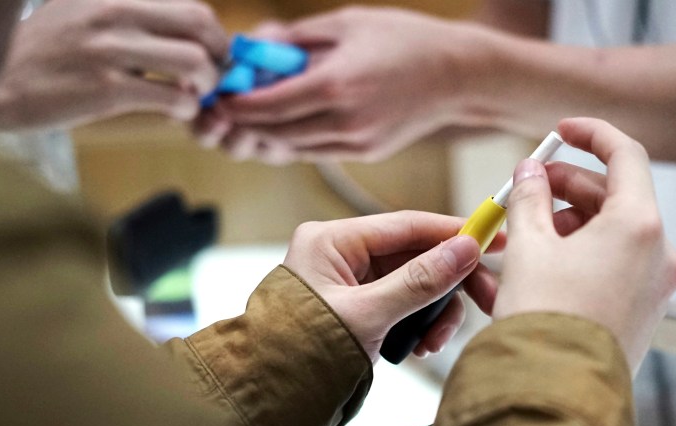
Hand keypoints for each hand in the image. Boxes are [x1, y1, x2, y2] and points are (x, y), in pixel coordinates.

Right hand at [0, 0, 227, 130]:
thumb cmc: (48, 53)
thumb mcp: (85, 14)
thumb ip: (130, 16)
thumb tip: (181, 29)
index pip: (192, 8)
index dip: (215, 37)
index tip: (214, 56)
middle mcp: (115, 14)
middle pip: (201, 26)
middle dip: (220, 59)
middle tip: (213, 79)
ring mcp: (110, 51)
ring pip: (194, 63)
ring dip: (205, 86)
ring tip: (191, 97)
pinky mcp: (105, 90)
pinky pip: (171, 98)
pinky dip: (183, 109)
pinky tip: (171, 112)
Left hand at [197, 7, 494, 162]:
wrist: (459, 76)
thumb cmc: (405, 39)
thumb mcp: (347, 23)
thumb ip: (297, 38)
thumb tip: (254, 47)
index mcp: (337, 84)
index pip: (266, 106)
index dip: (234, 104)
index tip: (217, 95)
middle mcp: (343, 121)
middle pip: (272, 134)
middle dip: (240, 123)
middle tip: (222, 109)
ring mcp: (354, 143)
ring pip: (289, 148)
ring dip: (263, 135)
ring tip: (248, 115)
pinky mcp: (363, 153)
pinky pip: (313, 151)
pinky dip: (291, 139)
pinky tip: (283, 122)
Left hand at [282, 210, 504, 361]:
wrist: (272, 396)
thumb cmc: (300, 351)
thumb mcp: (367, 315)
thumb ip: (419, 282)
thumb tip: (464, 250)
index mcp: (331, 241)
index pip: (406, 225)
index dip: (453, 230)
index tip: (492, 234)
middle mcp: (340, 255)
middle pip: (414, 255)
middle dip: (449, 282)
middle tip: (486, 298)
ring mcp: (350, 282)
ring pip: (413, 282)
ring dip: (434, 310)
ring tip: (434, 340)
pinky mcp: (359, 306)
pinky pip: (402, 304)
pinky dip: (418, 323)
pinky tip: (419, 346)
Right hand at [493, 118, 675, 371]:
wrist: (553, 388)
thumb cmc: (546, 320)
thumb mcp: (527, 245)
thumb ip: (528, 197)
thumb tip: (528, 174)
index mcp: (638, 226)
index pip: (625, 155)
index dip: (590, 135)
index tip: (562, 131)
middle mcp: (657, 252)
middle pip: (611, 196)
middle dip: (563, 188)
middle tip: (524, 188)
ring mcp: (651, 283)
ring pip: (606, 232)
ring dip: (562, 225)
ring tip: (517, 235)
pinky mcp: (636, 307)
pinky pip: (605, 265)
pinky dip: (571, 255)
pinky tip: (531, 263)